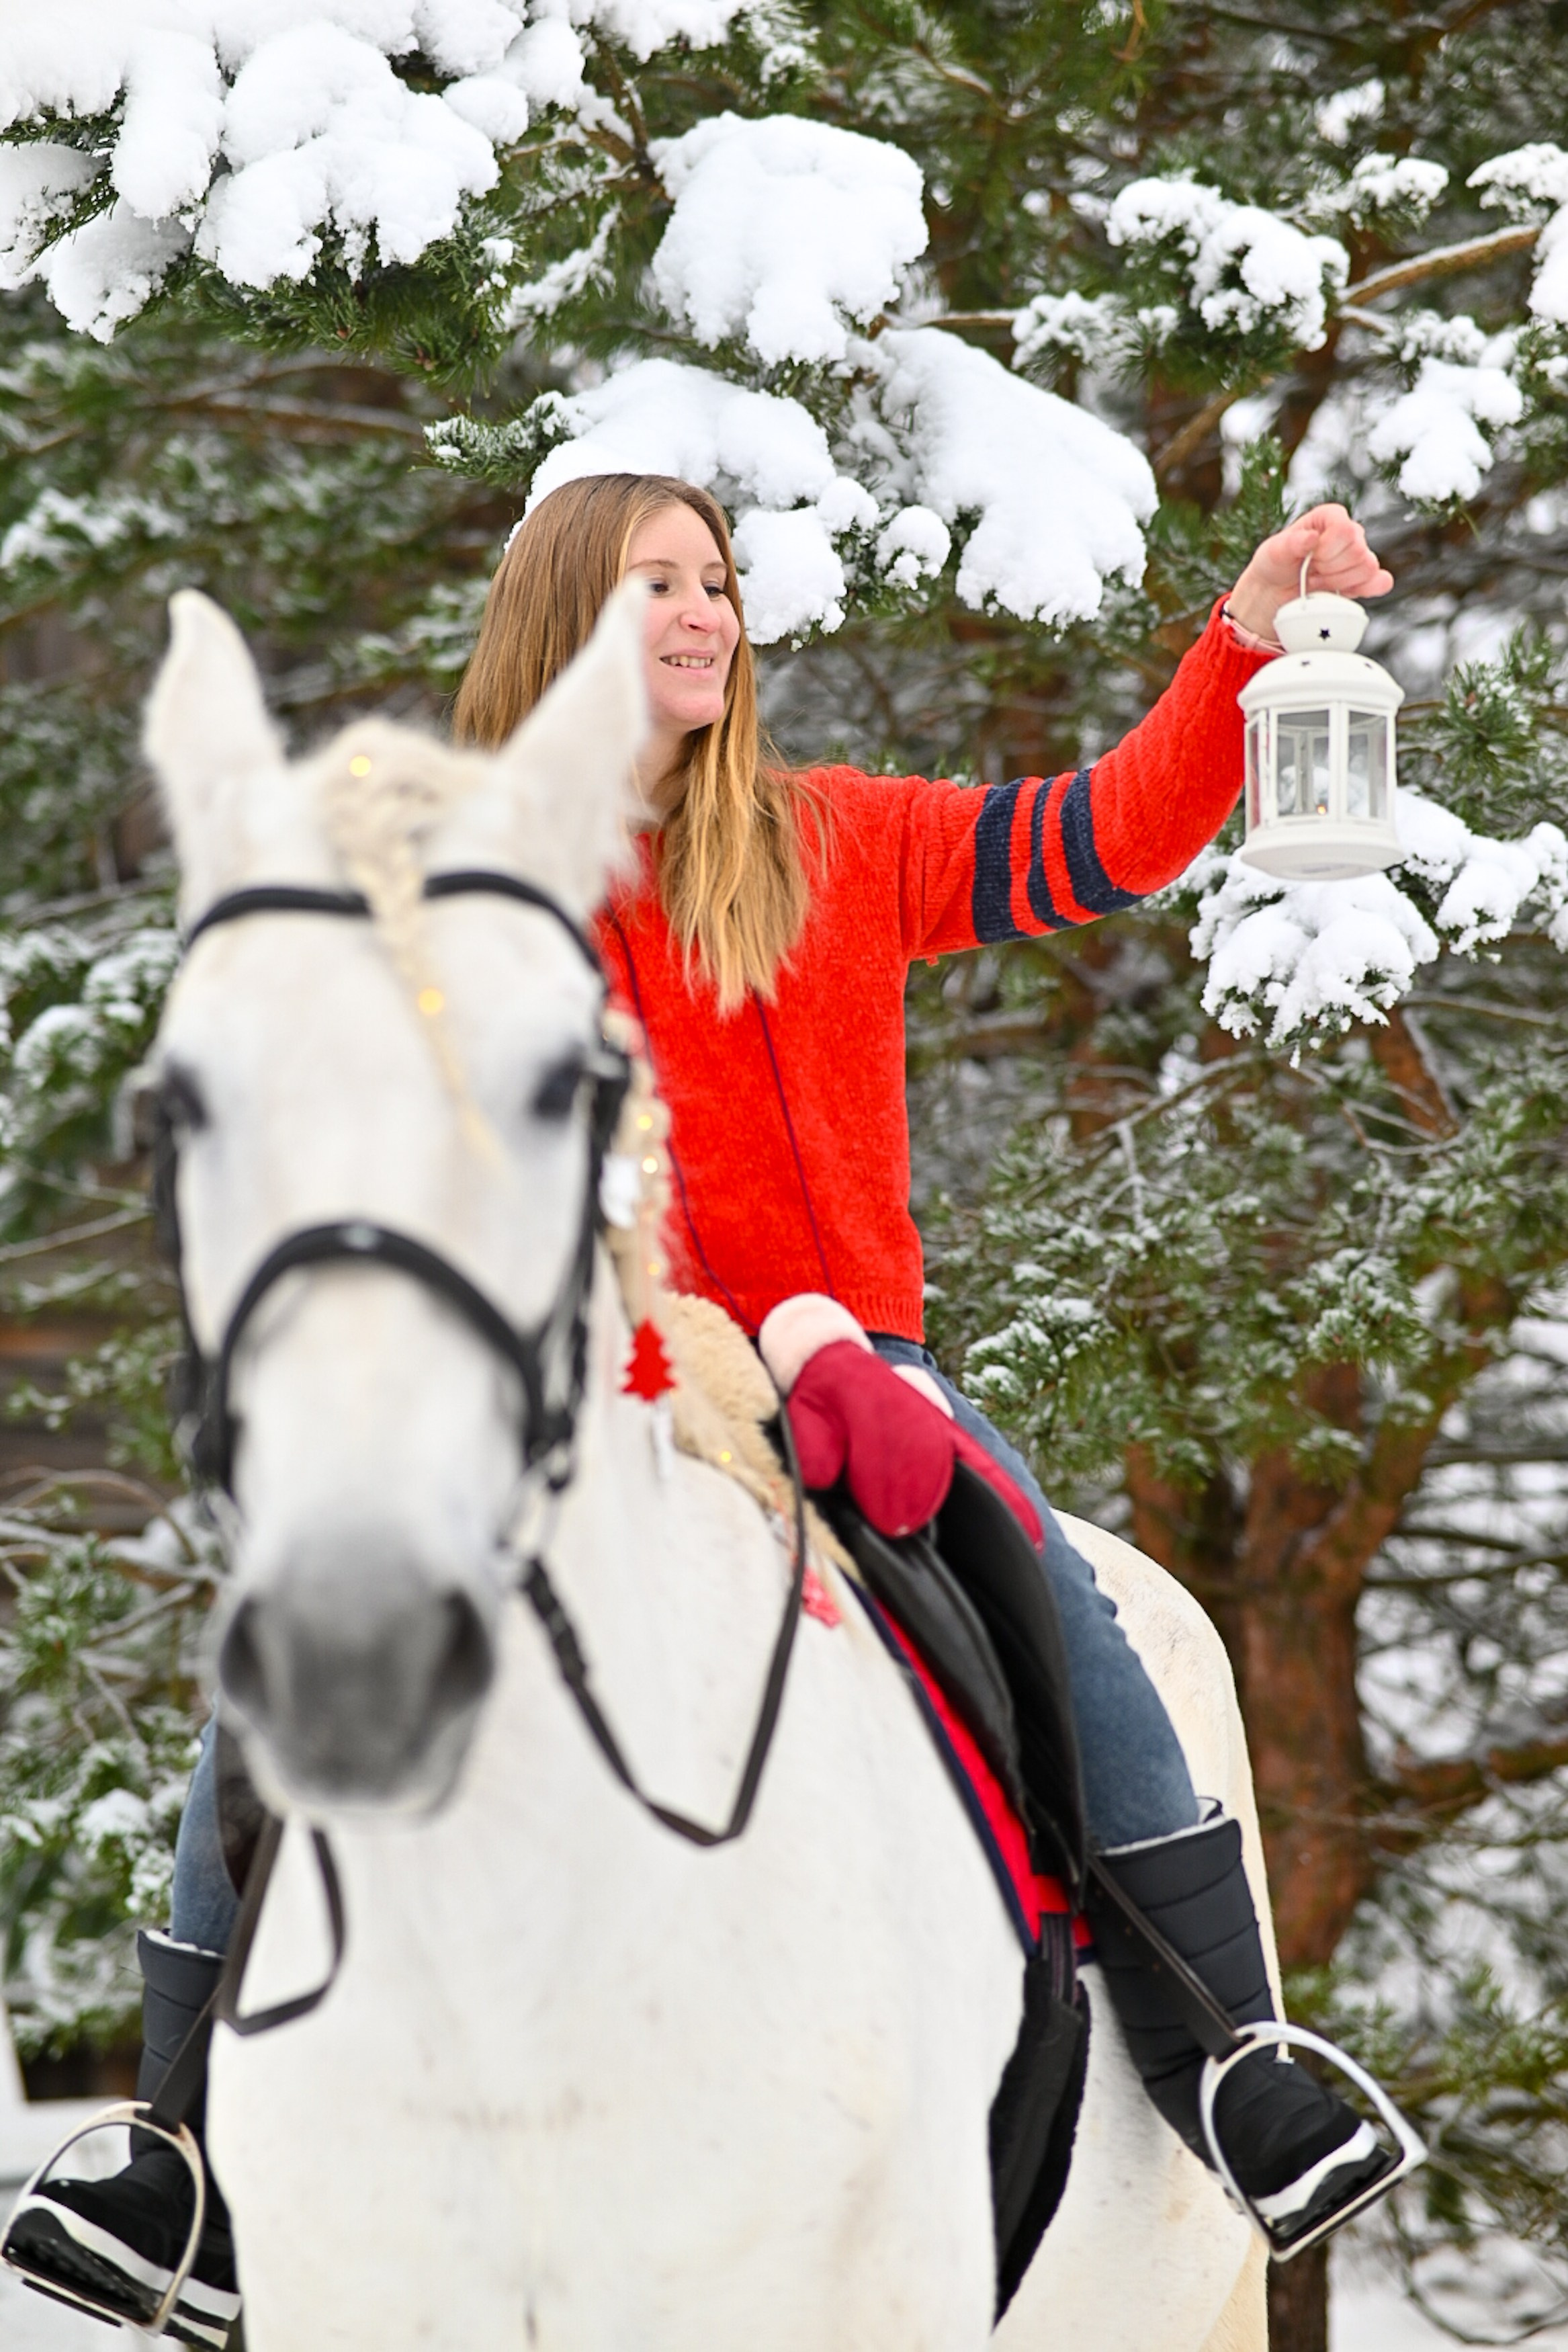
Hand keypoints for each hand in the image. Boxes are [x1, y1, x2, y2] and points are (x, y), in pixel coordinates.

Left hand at [1227, 504, 1392, 644]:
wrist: (1276, 591)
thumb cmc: (1275, 564)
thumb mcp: (1273, 552)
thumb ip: (1290, 543)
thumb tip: (1311, 538)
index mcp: (1330, 516)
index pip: (1345, 530)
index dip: (1327, 550)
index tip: (1310, 559)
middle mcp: (1349, 532)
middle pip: (1358, 551)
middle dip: (1331, 569)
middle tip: (1312, 573)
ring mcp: (1359, 555)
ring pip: (1368, 568)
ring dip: (1340, 582)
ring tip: (1320, 582)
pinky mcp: (1364, 578)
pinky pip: (1381, 582)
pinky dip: (1365, 590)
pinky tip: (1343, 592)